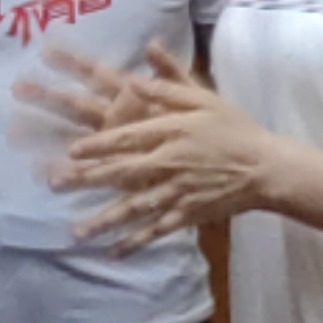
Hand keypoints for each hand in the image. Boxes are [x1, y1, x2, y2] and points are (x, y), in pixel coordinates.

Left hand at [30, 40, 279, 251]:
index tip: (72, 151)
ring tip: (78, 232)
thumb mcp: (204, 97)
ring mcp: (178, 192)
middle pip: (122, 172)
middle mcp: (170, 163)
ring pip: (135, 207)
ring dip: (104, 220)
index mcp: (172, 132)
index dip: (98, 145)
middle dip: (86, 179)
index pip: (128, 138)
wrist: (267, 168)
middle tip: (56, 185)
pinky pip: (158, 230)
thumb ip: (169, 84)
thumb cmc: (234, 128)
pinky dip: (136, 242)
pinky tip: (114, 251)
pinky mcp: (188, 214)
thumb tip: (136, 71)